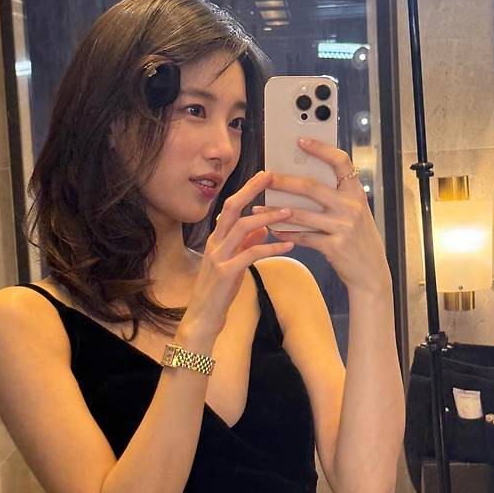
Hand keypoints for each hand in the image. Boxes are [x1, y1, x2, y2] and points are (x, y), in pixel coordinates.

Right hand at [183, 170, 293, 337]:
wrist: (203, 317)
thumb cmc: (219, 291)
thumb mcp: (234, 263)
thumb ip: (246, 244)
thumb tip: (264, 228)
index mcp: (216, 239)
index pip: (231, 207)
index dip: (247, 190)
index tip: (264, 175)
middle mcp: (215, 243)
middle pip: (232, 209)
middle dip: (252, 190)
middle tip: (273, 177)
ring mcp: (218, 257)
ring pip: (242, 228)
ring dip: (268, 217)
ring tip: (289, 211)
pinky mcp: (226, 273)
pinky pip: (251, 254)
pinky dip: (271, 247)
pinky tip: (289, 245)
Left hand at [265, 138, 391, 296]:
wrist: (371, 273)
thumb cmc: (359, 240)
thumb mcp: (355, 213)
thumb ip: (336, 198)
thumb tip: (301, 183)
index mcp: (356, 193)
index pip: (341, 162)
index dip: (321, 149)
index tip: (300, 141)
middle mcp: (351, 207)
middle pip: (311, 187)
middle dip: (284, 181)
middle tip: (265, 177)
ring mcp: (343, 227)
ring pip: (301, 214)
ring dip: (275, 211)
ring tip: (257, 209)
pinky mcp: (333, 247)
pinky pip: (302, 237)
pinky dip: (285, 233)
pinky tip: (272, 230)